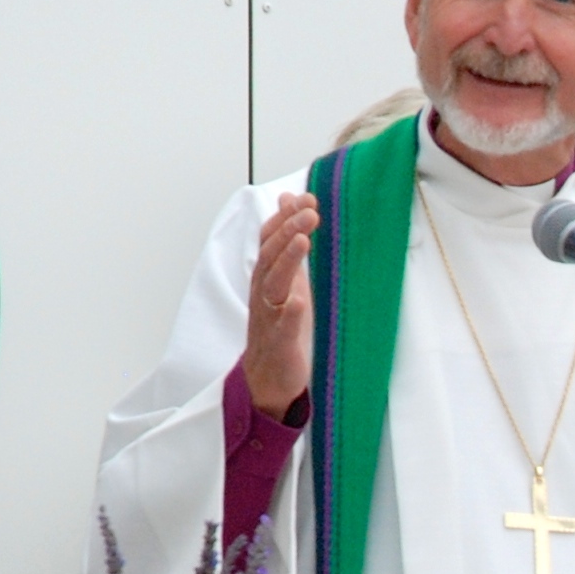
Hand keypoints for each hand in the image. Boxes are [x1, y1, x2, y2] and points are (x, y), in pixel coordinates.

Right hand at [244, 192, 319, 420]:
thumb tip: (290, 201)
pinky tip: (299, 302)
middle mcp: (264, 293)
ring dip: (287, 261)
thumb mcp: (287, 279)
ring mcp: (269, 317)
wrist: (268, 376)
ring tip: (303, 241)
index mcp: (266, 277)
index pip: (270, 240)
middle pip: (271, 256)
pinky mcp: (279, 343)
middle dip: (288, 231)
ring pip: (273, 285)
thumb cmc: (280, 324)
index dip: (285, 218)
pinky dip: (289, 314)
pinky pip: (282, 327)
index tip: (306, 198)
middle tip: (310, 211)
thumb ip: (288, 242)